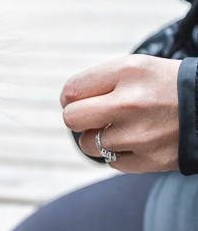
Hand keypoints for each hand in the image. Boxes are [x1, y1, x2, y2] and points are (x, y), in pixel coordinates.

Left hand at [61, 54, 180, 172]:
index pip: (71, 91)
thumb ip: (96, 82)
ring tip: (122, 127)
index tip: (80, 100)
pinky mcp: (149, 160)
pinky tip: (138, 140)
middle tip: (94, 116)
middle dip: (78, 118)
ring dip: (98, 138)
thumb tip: (65, 104)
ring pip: (88, 144)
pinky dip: (119, 153)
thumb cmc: (165, 86)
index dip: (70, 98)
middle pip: (71, 119)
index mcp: (128, 72)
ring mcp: (140, 134)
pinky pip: (111, 162)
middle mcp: (132, 103)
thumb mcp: (134, 68)